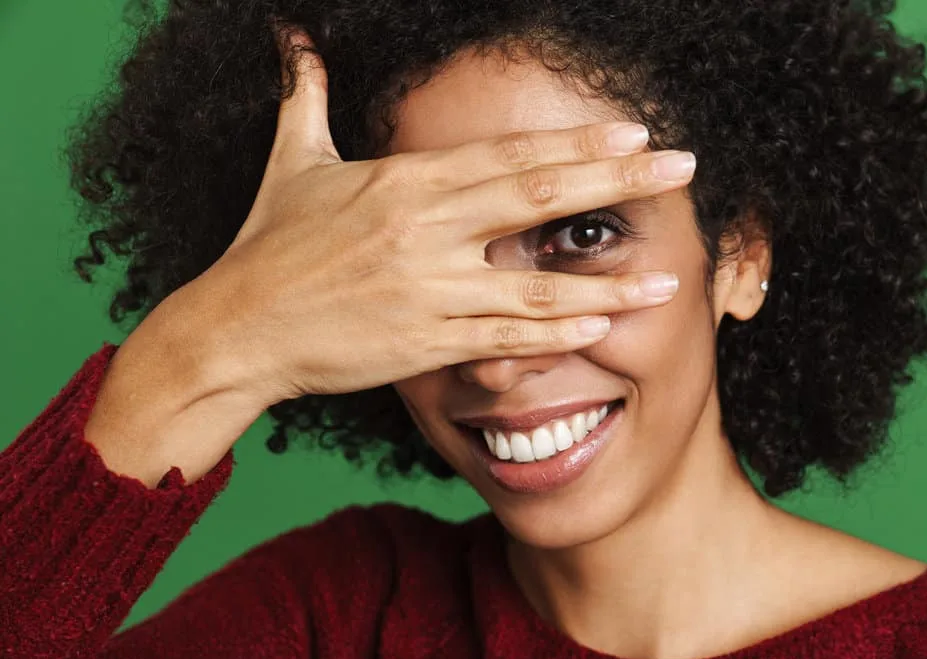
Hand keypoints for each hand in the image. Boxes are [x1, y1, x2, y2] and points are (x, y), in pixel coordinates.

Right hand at [164, 26, 695, 406]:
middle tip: (682, 167)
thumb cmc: (268, 245)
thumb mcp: (291, 161)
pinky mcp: (424, 344)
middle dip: (618, 181)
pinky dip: (554, 335)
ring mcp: (429, 290)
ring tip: (666, 281)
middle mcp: (425, 230)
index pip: (508, 154)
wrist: (237, 329)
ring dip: (608, 282)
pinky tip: (600, 328)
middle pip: (539, 197)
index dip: (576, 143)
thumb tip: (293, 40)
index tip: (632, 133)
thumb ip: (307, 98)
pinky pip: (504, 340)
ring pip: (536, 286)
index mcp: (405, 182)